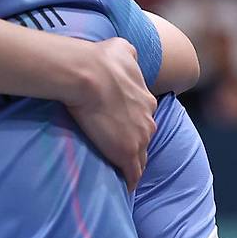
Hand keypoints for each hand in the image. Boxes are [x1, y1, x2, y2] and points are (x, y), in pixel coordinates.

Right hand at [65, 38, 156, 190]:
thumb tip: (127, 54)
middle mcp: (147, 120)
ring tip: (121, 172)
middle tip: (118, 151)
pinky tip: (125, 188)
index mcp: (146, 100)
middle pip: (144, 138)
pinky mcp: (126, 153)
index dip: (131, 124)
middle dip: (134, 144)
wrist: (89, 75)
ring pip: (140, 157)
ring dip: (132, 163)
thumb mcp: (123, 49)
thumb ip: (129, 56)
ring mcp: (138, 138)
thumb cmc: (101, 60)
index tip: (120, 129)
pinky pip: (132, 174)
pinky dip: (130, 181)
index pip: (142, 118)